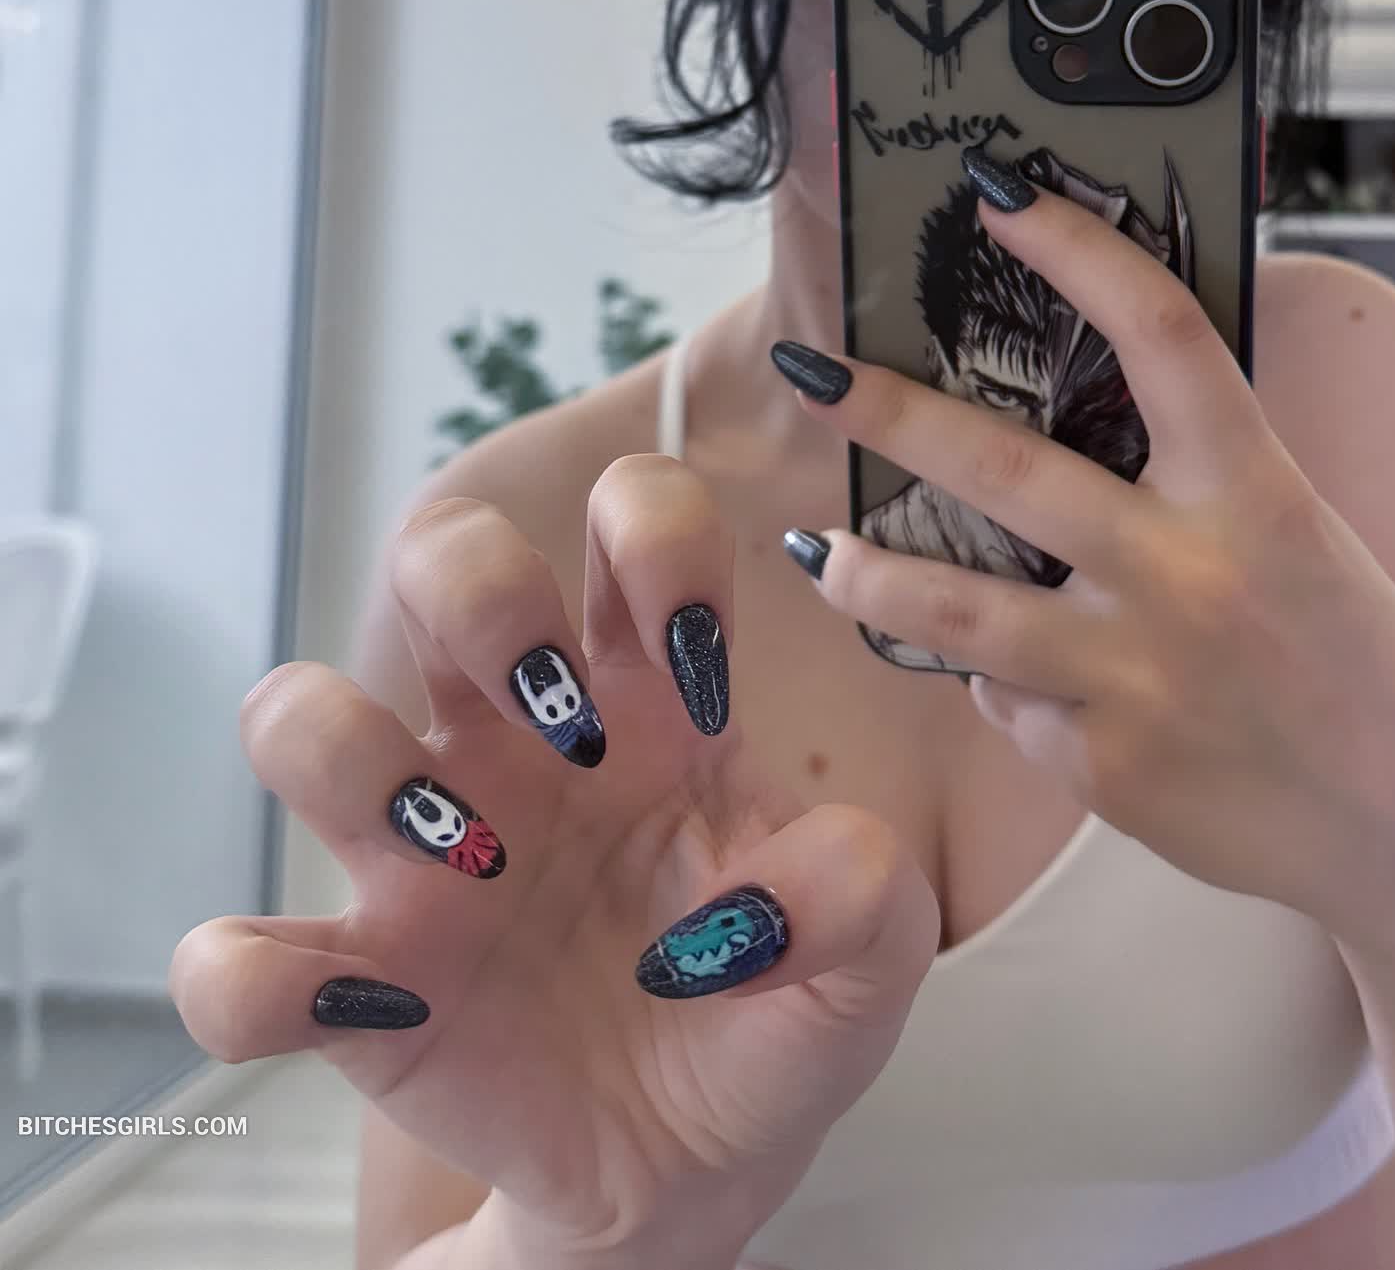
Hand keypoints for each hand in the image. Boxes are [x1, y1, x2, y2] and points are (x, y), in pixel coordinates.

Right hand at [169, 464, 938, 1265]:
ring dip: (353, 752)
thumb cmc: (772, 1014)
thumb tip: (809, 878)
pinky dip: (253, 976)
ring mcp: (424, 852)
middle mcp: (520, 741)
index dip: (653, 534)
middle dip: (479, 587)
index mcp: (650, 702)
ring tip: (468, 859)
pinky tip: (368, 1008)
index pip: (631, 520)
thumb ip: (867, 904)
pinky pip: (235, 958)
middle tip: (560, 718)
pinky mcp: (360, 983)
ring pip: (299, 714)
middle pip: (442, 556)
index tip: (695, 655)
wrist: (693, 1167)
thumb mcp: (864, 969)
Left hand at [774, 147, 1394, 963]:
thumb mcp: (1286, 537)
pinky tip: (1024, 690)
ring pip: (954, 607)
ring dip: (866, 574)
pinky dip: (1001, 686)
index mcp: (1254, 491)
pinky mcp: (1099, 761)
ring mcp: (1132, 672)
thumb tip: (1034, 476)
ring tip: (816, 555)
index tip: (997, 191)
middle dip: (887, 413)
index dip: (1076, 248)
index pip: (1161, 334)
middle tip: (810, 372)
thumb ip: (1181, 490)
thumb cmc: (1344, 659)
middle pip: (1003, 468)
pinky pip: (1007, 702)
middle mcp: (1186, 572)